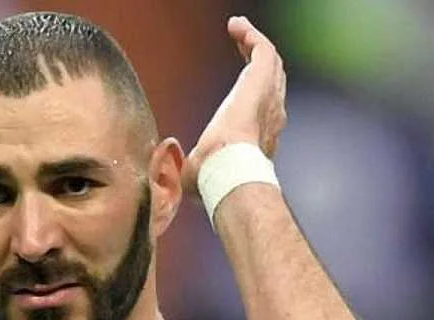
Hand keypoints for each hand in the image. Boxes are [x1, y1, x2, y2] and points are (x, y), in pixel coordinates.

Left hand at [181, 17, 287, 197]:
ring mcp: (269, 97)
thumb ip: (180, 168)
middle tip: (242, 43)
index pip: (261, 107)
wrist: (228, 170)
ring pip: (270, 62)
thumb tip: (162, 167)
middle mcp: (270, 116)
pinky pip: (263, 50)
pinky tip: (236, 26)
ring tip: (239, 29)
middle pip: (271, 79)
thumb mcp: (193, 173)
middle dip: (257, 59)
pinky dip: (252, 36)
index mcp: (256, 136)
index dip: (251, 90)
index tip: (240, 81)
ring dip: (255, 43)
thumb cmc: (213, 179)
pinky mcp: (262, 80)